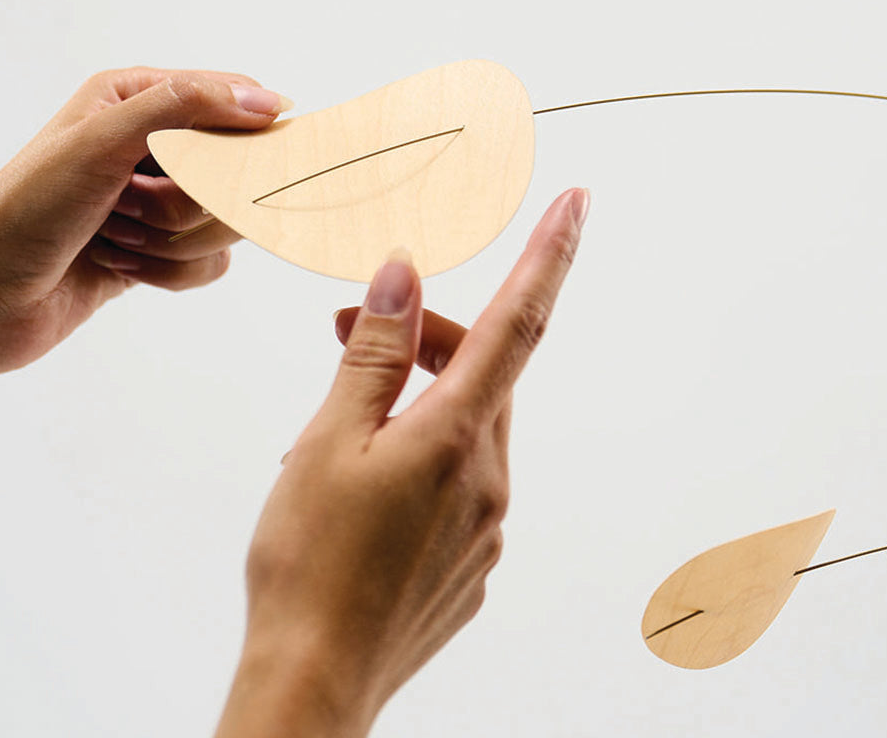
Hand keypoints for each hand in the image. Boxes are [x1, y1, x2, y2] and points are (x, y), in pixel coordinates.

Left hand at [0, 66, 290, 430]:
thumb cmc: (25, 208)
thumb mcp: (102, 138)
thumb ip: (185, 105)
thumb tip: (267, 101)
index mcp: (137, 96)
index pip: (231, 96)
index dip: (247, 131)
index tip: (236, 164)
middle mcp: (153, 142)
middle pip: (236, 167)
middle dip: (188, 199)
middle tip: (128, 202)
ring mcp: (159, 198)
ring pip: (225, 220)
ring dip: (171, 239)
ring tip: (114, 235)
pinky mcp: (163, 250)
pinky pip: (211, 262)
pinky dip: (169, 271)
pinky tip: (119, 264)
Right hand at [216, 188, 589, 737]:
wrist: (312, 683)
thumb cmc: (307, 564)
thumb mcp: (329, 439)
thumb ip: (374, 353)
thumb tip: (403, 277)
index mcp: (456, 437)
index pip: (518, 322)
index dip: (549, 255)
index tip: (578, 204)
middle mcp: (490, 479)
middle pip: (481, 372)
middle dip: (425, 338)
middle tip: (348, 330)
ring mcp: (487, 526)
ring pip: (467, 426)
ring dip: (417, 399)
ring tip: (339, 423)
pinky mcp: (473, 562)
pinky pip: (460, 481)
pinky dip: (421, 454)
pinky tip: (363, 485)